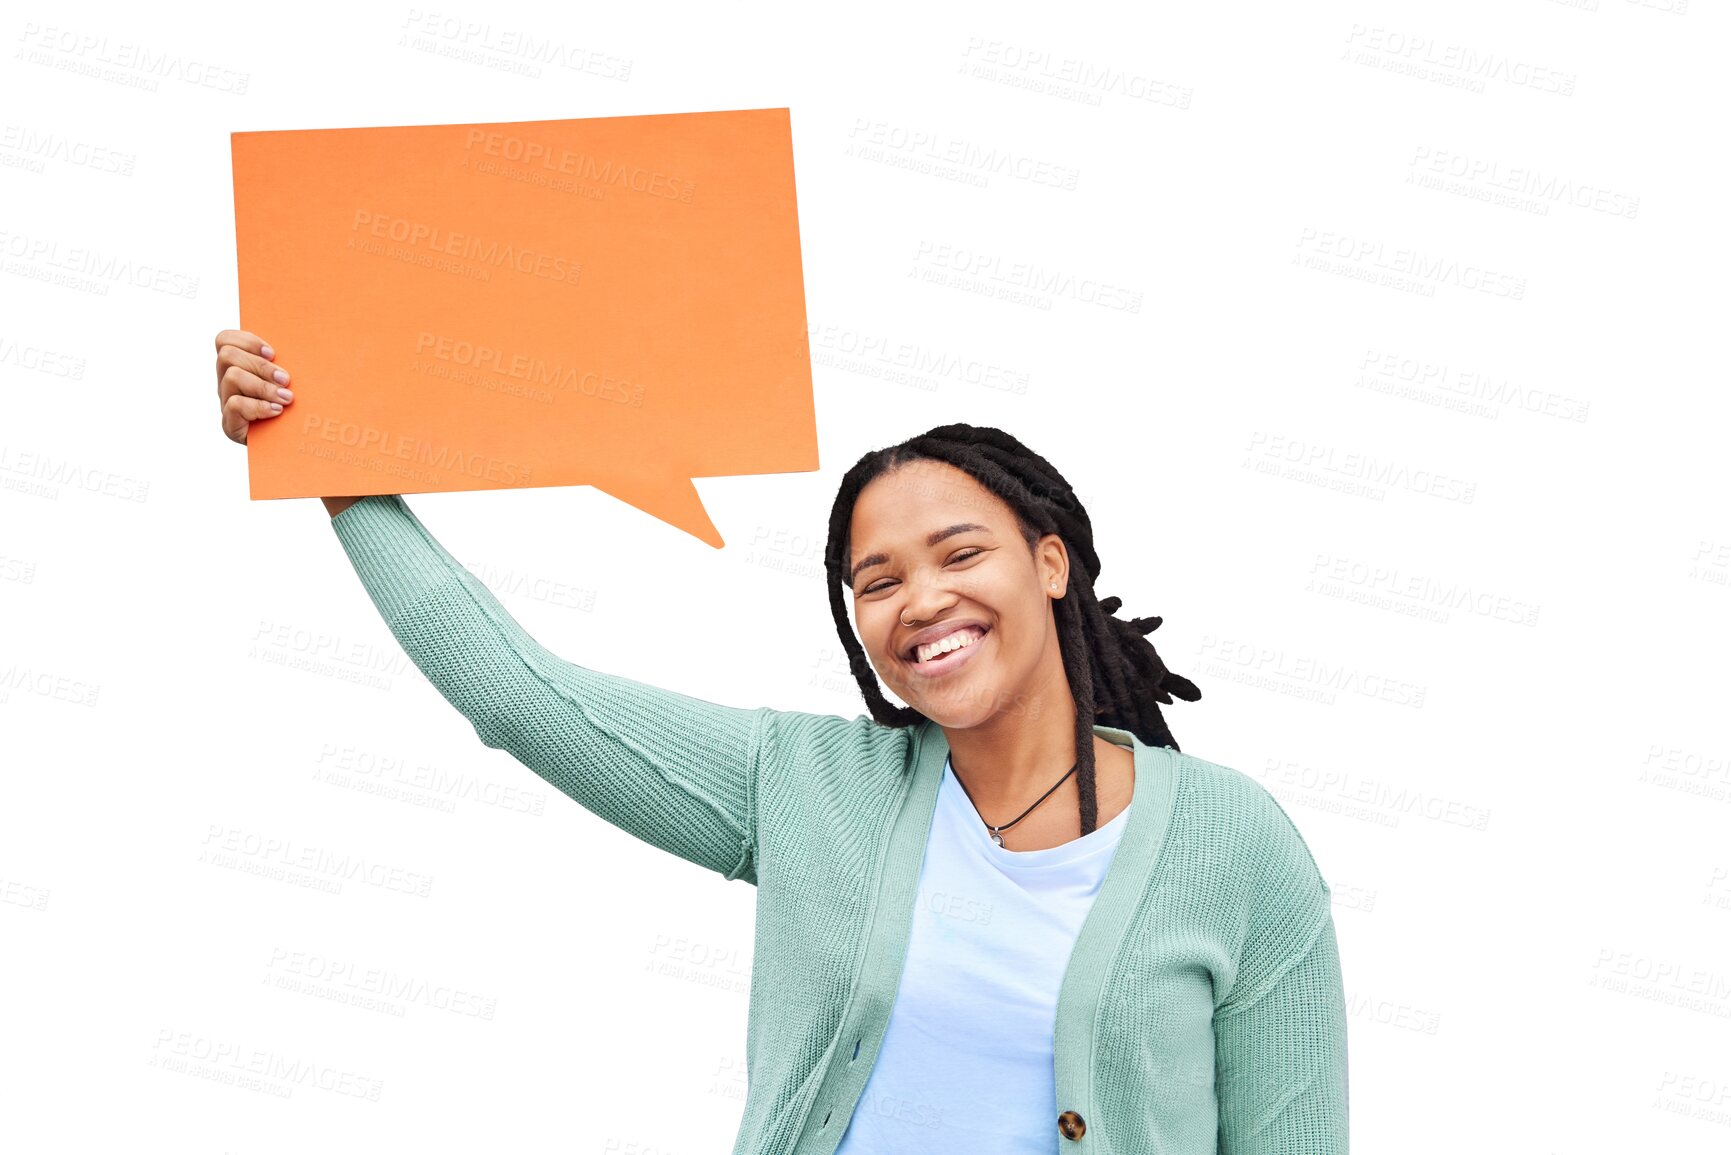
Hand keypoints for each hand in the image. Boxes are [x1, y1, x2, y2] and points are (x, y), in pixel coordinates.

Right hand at [214, 328, 291, 445]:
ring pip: (232, 377)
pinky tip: (277, 411)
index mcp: (238, 366)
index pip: (224, 340)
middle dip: (261, 365)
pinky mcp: (230, 424)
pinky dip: (259, 406)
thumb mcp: (290, 381)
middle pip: (227, 355)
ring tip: (286, 398)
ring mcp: (226, 402)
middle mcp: (227, 382)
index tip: (272, 353)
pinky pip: (235, 405)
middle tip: (286, 379)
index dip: (246, 340)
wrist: (293, 445)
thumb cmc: (295, 408)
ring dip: (263, 386)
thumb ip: (287, 362)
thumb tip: (305, 340)